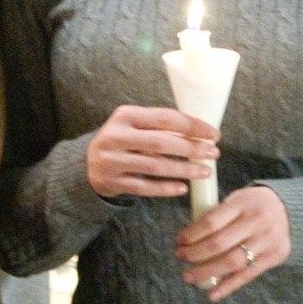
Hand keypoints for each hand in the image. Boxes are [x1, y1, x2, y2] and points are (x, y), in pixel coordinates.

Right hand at [85, 105, 217, 199]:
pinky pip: (143, 187)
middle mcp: (115, 136)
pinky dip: (165, 189)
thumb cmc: (123, 141)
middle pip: (160, 143)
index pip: (165, 118)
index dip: (192, 126)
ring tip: (204, 172)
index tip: (214, 134)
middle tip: (213, 153)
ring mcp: (112, 161)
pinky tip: (182, 189)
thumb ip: (160, 126)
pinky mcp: (111, 182)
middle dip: (191, 148)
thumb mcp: (134, 125)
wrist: (88, 164)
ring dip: (183, 170)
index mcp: (125, 115)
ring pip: (154, 167)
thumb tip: (201, 132)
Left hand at [176, 185, 289, 302]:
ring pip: (231, 262)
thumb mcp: (238, 199)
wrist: (293, 211)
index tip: (179, 240)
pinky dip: (228, 286)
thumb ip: (218, 214)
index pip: (211, 222)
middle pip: (218, 244)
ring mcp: (267, 241)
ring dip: (206, 272)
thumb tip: (190, 237)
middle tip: (180, 257)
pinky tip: (211, 294)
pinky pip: (247, 275)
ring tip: (188, 276)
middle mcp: (257, 222)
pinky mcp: (274, 257)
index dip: (191, 234)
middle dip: (194, 254)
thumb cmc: (255, 205)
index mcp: (243, 203)